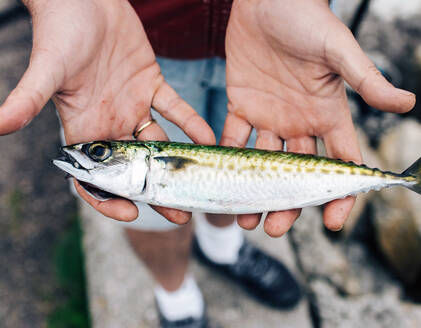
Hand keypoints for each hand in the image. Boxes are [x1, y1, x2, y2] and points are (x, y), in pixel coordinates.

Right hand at [0, 0, 214, 222]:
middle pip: (136, 169)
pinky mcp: (151, 83)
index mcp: (85, 128)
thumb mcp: (47, 69)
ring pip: (159, 144)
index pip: (95, 175)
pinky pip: (176, 108)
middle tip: (181, 215)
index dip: (108, 198)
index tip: (132, 213)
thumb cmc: (59, 30)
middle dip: (156, 193)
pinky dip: (192, 123)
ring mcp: (133, 105)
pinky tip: (209, 140)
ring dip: (179, 165)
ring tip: (199, 187)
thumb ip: (28, 98)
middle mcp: (110, 123)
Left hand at [223, 0, 414, 236]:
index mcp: (327, 115)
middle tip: (274, 228)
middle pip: (297, 174)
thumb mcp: (339, 49)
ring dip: (255, 191)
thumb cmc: (307, 17)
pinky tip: (218, 178)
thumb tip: (408, 103)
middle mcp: (300, 123)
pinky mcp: (242, 104)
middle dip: (287, 203)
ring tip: (244, 218)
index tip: (335, 223)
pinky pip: (233, 137)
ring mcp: (270, 116)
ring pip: (263, 164)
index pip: (340, 164)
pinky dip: (225, 157)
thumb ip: (366, 79)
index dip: (340, 195)